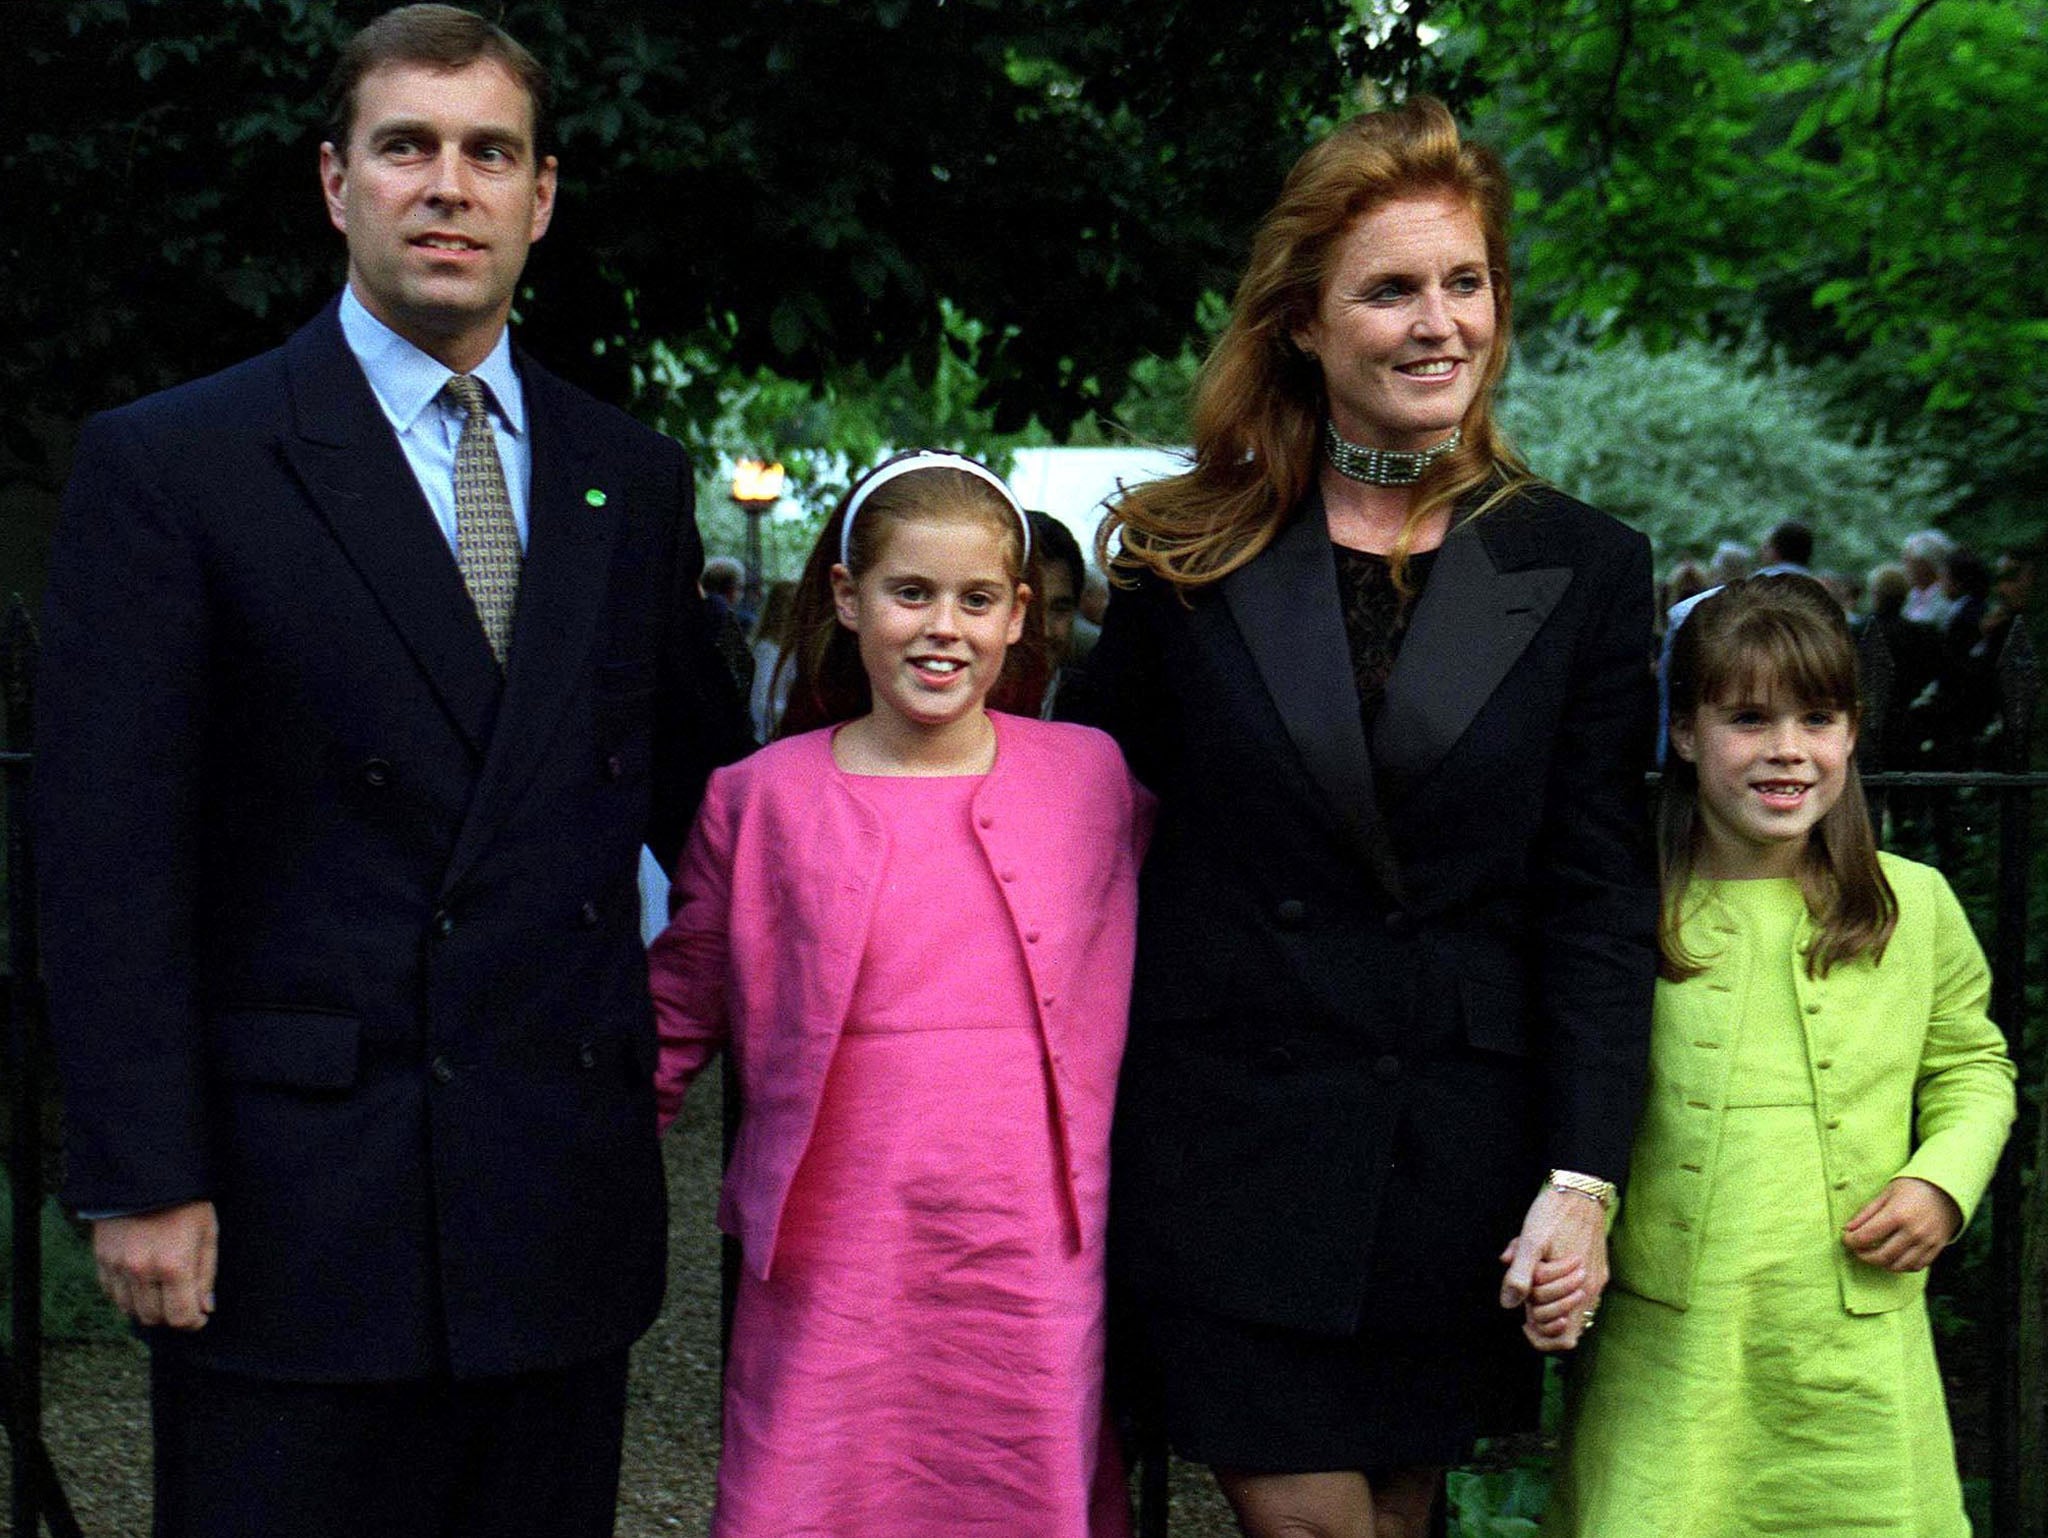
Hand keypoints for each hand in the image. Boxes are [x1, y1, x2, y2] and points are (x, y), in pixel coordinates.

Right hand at [93, 1201, 217, 1329]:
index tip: (199, 1318)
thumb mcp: (208, 1233)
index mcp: (174, 1265)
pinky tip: (141, 1284)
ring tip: (163, 1293)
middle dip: (171, 1316)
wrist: (147, 1175)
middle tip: (183, 1303)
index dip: (193, 1322)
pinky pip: (111, 1294)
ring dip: (148, 1308)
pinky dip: (127, 1296)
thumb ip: (206, 1274)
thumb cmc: (186, 1202)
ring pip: (130, 1310)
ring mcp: (118, 1266)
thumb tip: (205, 1308)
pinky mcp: (102, 1259)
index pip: (180, 1317)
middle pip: (153, 1317)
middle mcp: (142, 1271)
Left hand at [1500, 1183, 1607, 1351]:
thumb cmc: (1554, 1213)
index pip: (1565, 1339)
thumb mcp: (1530, 1241)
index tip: (1523, 1319)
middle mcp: (1591, 1290)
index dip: (1541, 1334)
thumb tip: (1509, 1305)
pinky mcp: (1598, 1270)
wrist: (1582, 1188)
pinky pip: (1577, 1292)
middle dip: (1540, 1314)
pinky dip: (1557, 1285)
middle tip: (1525, 1293)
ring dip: (1547, 1298)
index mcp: (1577, 1289)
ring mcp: (1596, 1281)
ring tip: (1534, 1274)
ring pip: (1571, 1309)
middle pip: (1565, 1328)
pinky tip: (1544, 1264)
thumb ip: (1520, 1275)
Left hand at [1843, 1177, 1960, 1273]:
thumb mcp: (1886, 1194)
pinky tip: (1893, 1258)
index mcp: (1897, 1214)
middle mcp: (1913, 1231)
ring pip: (1899, 1266)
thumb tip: (1848, 1229)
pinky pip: (1917, 1266)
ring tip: (1873, 1255)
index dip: (1851, 1241)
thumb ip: (1866, 1213)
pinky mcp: (1937, 1248)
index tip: (1846, 1239)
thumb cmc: (1912, 1188)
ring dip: (1882, 1264)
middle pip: (1882, 1256)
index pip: (1867, 1236)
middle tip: (1857, 1250)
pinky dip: (1902, 1266)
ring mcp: (1927, 1242)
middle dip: (1864, 1256)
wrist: (1946, 1189)